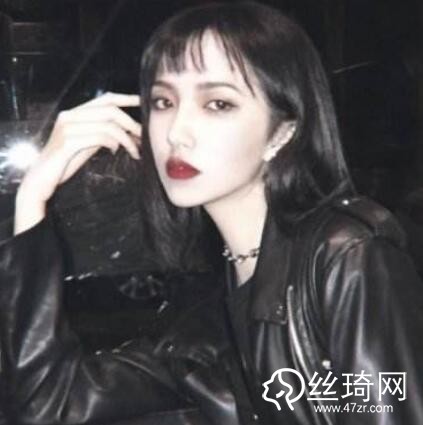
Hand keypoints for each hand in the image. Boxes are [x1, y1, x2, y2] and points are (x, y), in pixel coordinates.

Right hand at [14, 92, 141, 234]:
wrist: (40, 180)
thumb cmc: (65, 163)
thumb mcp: (88, 144)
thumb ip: (105, 135)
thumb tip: (132, 134)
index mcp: (75, 113)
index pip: (105, 99)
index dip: (126, 98)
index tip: (143, 102)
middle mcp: (70, 116)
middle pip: (111, 110)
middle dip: (131, 123)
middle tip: (143, 137)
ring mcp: (67, 128)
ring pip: (108, 125)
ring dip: (127, 139)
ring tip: (134, 151)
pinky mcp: (67, 142)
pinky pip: (99, 137)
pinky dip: (112, 143)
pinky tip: (115, 151)